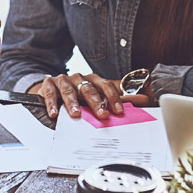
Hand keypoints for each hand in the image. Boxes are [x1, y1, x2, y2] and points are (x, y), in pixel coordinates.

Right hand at [34, 71, 148, 121]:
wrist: (51, 88)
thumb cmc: (77, 95)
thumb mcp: (96, 97)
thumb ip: (115, 100)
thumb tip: (143, 101)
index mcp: (93, 80)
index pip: (106, 86)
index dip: (113, 97)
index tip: (119, 111)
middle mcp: (79, 78)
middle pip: (89, 88)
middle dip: (96, 102)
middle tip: (102, 114)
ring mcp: (63, 80)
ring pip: (69, 90)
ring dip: (72, 103)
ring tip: (76, 115)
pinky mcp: (48, 84)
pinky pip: (50, 93)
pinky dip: (51, 103)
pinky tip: (54, 114)